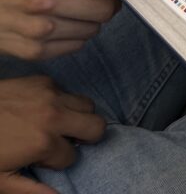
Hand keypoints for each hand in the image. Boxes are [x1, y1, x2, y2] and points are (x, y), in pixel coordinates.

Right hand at [0, 0, 159, 59]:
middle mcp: (49, 0)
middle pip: (105, 8)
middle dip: (108, 3)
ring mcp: (43, 29)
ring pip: (93, 30)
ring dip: (90, 21)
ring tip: (73, 12)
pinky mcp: (38, 50)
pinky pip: (76, 45)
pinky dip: (75, 36)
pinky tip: (59, 26)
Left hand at [0, 75, 104, 191]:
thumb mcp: (0, 180)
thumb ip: (31, 191)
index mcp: (44, 143)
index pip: (71, 157)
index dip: (56, 162)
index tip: (40, 160)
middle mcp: (55, 116)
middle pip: (97, 126)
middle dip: (86, 137)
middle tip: (64, 142)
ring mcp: (50, 94)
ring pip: (88, 106)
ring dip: (77, 117)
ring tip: (56, 125)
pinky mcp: (43, 80)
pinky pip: (67, 91)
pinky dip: (62, 102)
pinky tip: (41, 110)